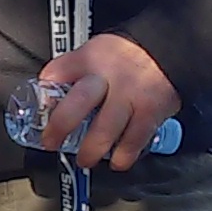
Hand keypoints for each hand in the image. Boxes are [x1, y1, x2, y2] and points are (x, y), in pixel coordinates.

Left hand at [36, 34, 183, 172]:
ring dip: (91, 150)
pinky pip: (133, 142)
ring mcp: (129, 97)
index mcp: (91, 59)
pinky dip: (122, 156)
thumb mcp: (95, 50)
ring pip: (105, 130)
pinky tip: (116, 160)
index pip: (59, 71)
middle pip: (78, 103)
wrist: (170, 50)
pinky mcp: (149, 113)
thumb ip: (72, 70)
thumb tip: (49, 96)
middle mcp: (108, 78)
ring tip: (85, 159)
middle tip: (52, 142)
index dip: (45, 91)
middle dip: (61, 127)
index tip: (41, 109)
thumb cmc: (128, 55)